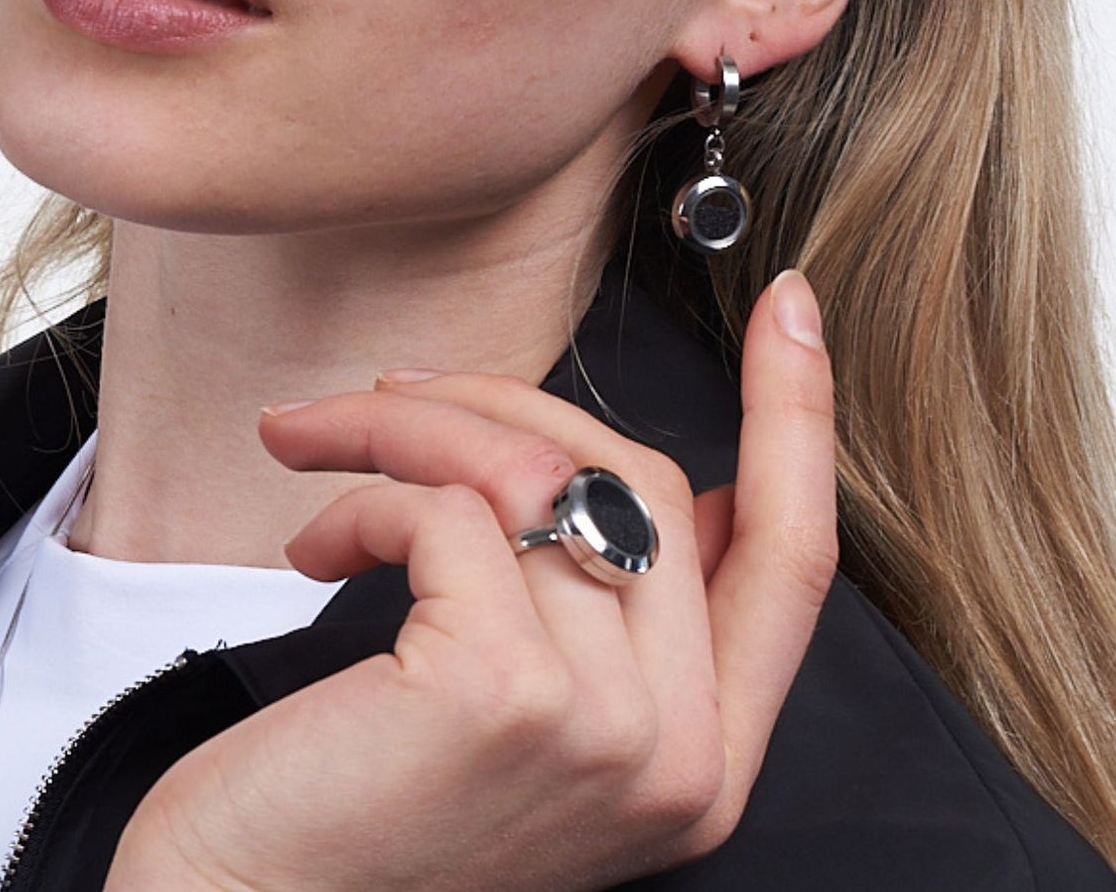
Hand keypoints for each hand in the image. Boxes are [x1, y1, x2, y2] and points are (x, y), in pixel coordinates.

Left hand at [103, 269, 835, 891]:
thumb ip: (614, 616)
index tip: (791, 308)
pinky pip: (453, 507)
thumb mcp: (526, 718)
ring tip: (326, 447)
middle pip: (645, 478)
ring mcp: (608, 727)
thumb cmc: (364, 808)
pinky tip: (314, 545)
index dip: (800, 419)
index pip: (793, 558)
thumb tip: (665, 487)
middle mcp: (683, 753)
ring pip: (540, 473)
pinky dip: (365, 493)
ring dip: (412, 431)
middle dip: (507, 403)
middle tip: (397, 395)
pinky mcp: (506, 693)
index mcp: (705, 757)